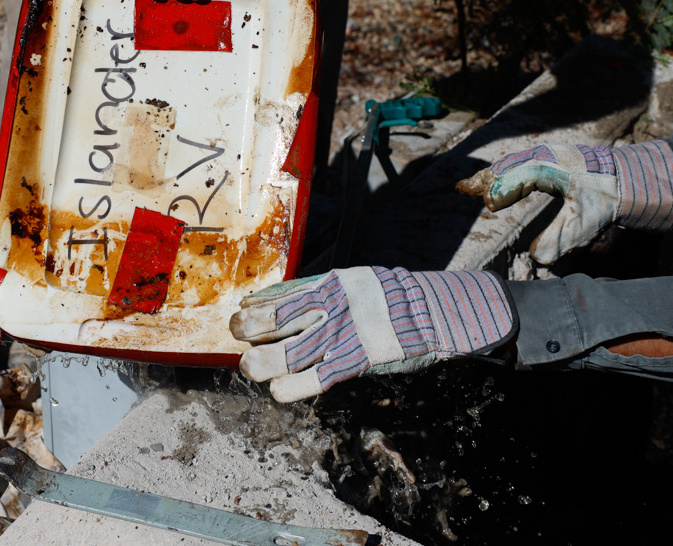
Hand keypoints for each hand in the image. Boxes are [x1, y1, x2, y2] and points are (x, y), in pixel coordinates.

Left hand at [229, 267, 513, 402]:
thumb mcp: (356, 281)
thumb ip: (323, 291)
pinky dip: (295, 386)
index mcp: (330, 284)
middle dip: (252, 328)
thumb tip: (286, 298)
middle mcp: (331, 306)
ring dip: (265, 361)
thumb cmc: (394, 296)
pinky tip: (278, 391)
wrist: (435, 308)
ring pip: (292, 350)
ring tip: (249, 367)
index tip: (241, 310)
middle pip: (279, 319)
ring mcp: (342, 333)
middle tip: (237, 334)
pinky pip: (319, 376)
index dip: (258, 304)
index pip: (282, 294)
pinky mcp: (357, 358)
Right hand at [456, 140, 672, 263]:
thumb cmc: (618, 192)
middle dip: (486, 178)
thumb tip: (540, 260)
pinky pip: (526, 164)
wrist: (648, 173)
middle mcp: (547, 154)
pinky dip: (511, 173)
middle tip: (462, 188)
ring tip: (475, 186)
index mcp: (549, 163)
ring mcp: (553, 155)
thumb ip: (563, 238)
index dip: (496, 190)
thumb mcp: (592, 219)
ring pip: (515, 163)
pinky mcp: (560, 160)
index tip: (485, 203)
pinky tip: (507, 183)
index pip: (512, 176)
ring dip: (496, 175)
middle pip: (507, 165)